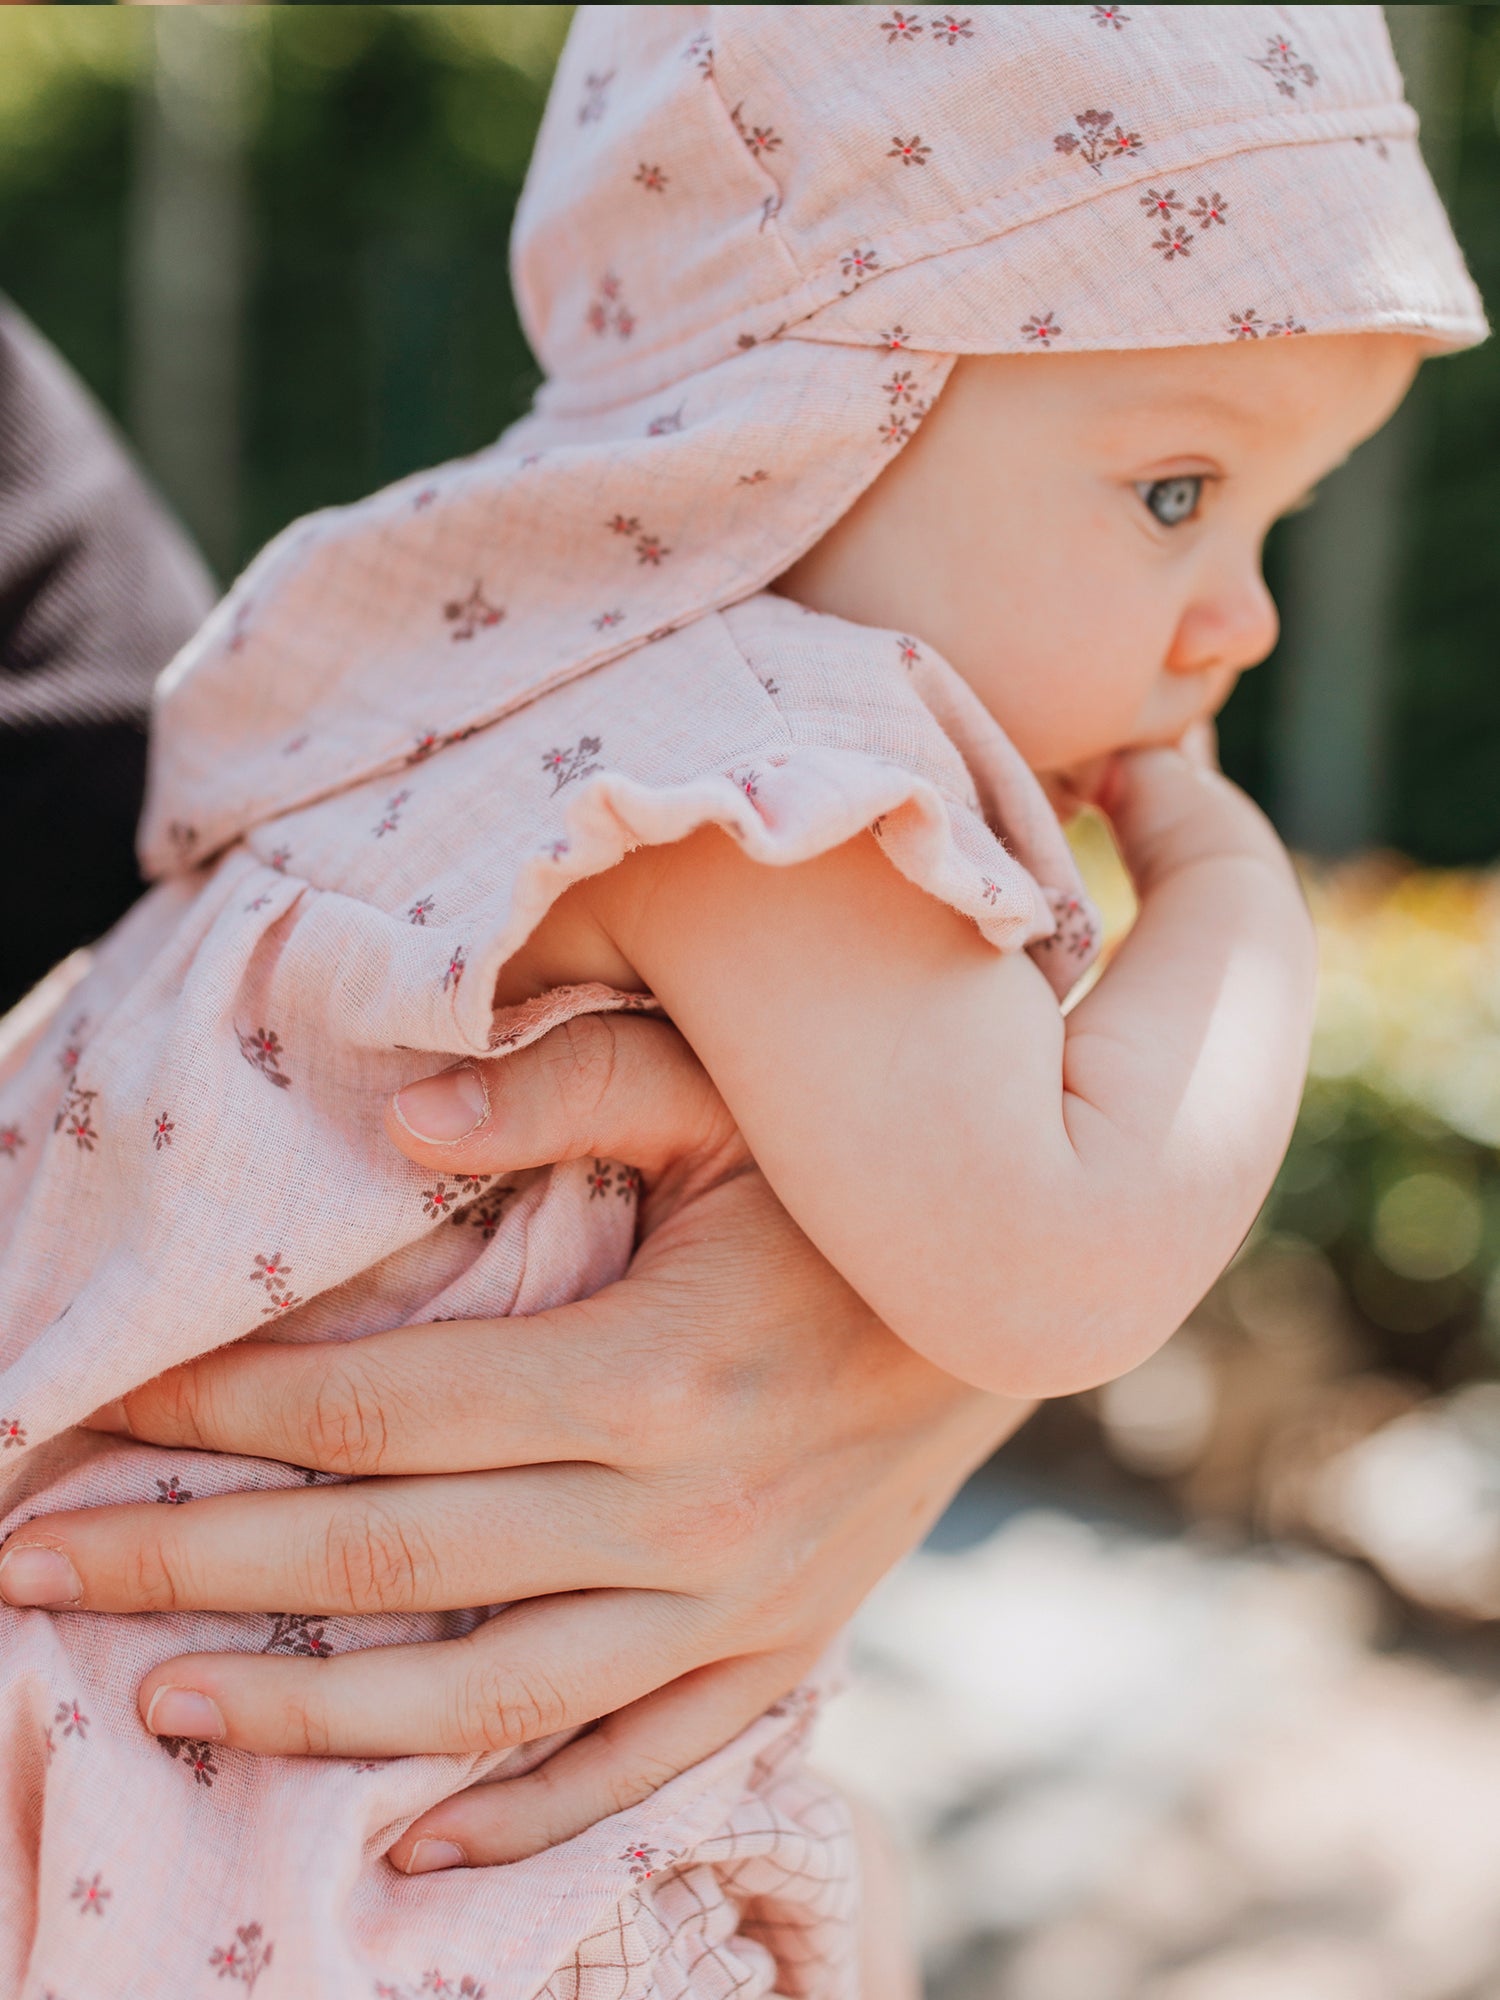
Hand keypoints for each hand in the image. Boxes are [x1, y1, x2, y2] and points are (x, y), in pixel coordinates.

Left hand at [1, 1014, 1027, 1870]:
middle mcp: (682, 1512)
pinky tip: (405, 1843)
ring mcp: (733, 1604)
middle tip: (42, 1572)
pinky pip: (634, 1763)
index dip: (223, 1416)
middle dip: (197, 1569)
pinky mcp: (779, 1649)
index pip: (380, 1413)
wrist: (1033, 1288)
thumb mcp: (733, 1092)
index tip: (100, 1417)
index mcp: (652, 1367)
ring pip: (484, 1696)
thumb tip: (393, 1124)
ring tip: (162, 1703)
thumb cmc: (857, 1174)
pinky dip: (520, 1815)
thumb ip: (566, 1089)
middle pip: (390, 1562)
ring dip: (311, 1711)